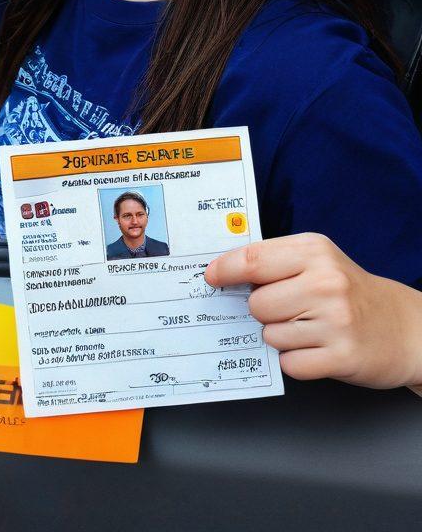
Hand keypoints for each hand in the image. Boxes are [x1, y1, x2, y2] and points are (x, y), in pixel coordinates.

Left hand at [204, 233, 421, 391]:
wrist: (405, 327)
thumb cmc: (350, 292)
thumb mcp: (318, 260)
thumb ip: (274, 261)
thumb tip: (222, 272)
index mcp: (315, 252)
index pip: (254, 259)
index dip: (225, 270)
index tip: (211, 277)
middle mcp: (326, 282)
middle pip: (257, 303)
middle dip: (263, 311)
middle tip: (289, 310)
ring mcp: (336, 320)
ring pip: (270, 335)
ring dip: (281, 337)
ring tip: (309, 329)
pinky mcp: (342, 356)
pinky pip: (290, 363)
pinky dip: (296, 361)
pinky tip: (317, 348)